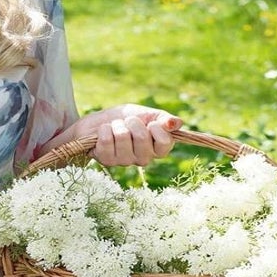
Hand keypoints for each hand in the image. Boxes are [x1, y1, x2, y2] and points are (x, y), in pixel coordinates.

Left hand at [57, 105, 181, 166]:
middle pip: (142, 137)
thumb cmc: (126, 119)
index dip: (156, 128)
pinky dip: (104, 129)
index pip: (165, 142)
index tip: (150, 122)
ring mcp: (125, 162)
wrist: (99, 122)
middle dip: (132, 122)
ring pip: (123, 137)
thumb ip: (164, 119)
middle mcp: (143, 159)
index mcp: (157, 149)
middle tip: (128, 122)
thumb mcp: (148, 114)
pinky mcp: (107, 161)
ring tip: (115, 127)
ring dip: (117, 125)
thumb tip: (177, 123)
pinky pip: (107, 139)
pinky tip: (104, 133)